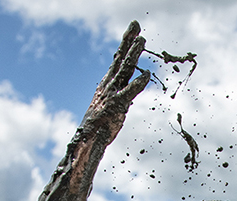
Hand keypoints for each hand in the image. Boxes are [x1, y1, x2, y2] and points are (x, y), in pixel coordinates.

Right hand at [79, 20, 150, 139]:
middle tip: (136, 24)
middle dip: (129, 40)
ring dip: (133, 54)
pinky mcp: (116, 104)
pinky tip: (146, 74)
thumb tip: (129, 90)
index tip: (134, 29)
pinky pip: (129, 91)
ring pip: (124, 69)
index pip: (118, 58)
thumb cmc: (101, 124)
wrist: (89, 139)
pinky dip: (138, 83)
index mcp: (108, 82)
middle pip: (120, 58)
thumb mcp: (111, 104)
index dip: (126, 43)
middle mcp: (109, 83)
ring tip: (142, 40)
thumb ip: (120, 94)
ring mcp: (112, 92)